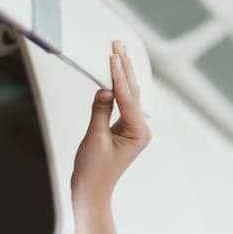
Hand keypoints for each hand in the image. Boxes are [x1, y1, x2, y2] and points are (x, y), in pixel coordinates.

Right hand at [71, 40, 151, 203]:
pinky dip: (116, 85)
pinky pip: (121, 101)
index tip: (113, 55)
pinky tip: (113, 71)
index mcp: (139, 132)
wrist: (91, 189)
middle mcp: (140, 128)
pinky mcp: (124, 126)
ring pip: (128, 94)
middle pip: (133, 91)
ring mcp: (133, 127)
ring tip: (118, 50)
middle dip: (125, 67)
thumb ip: (101, 111)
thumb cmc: (94, 170)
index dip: (118, 76)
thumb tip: (105, 89)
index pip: (128, 98)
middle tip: (118, 44)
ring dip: (122, 72)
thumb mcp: (95, 138)